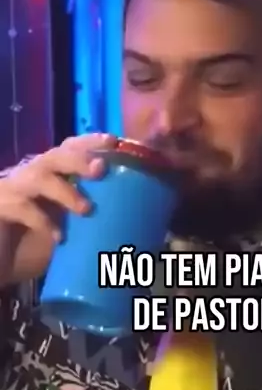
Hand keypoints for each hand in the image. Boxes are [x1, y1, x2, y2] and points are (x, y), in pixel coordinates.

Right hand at [0, 133, 116, 283]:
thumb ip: (82, 217)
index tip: (113, 140)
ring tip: (86, 209)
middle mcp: (30, 176)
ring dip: (64, 190)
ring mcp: (10, 190)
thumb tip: (122, 214)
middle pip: (55, 156)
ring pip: (38, 176)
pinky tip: (58, 236)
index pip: (69, 149)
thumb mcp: (63, 229)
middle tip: (100, 168)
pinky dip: (42, 220)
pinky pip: (20, 206)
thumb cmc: (29, 248)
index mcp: (48, 176)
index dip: (90, 142)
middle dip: (78, 159)